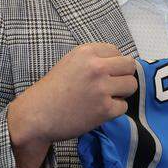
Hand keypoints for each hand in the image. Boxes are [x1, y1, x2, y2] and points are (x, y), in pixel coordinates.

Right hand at [8, 43, 136, 148]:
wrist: (36, 115)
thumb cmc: (51, 90)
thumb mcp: (70, 63)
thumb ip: (93, 59)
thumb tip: (119, 63)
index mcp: (86, 52)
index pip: (117, 51)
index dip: (112, 64)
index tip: (102, 74)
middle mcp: (96, 67)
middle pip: (130, 66)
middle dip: (123, 76)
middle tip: (110, 86)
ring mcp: (102, 88)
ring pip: (131, 85)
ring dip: (121, 93)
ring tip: (104, 98)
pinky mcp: (105, 109)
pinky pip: (123, 106)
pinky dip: (113, 111)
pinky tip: (97, 111)